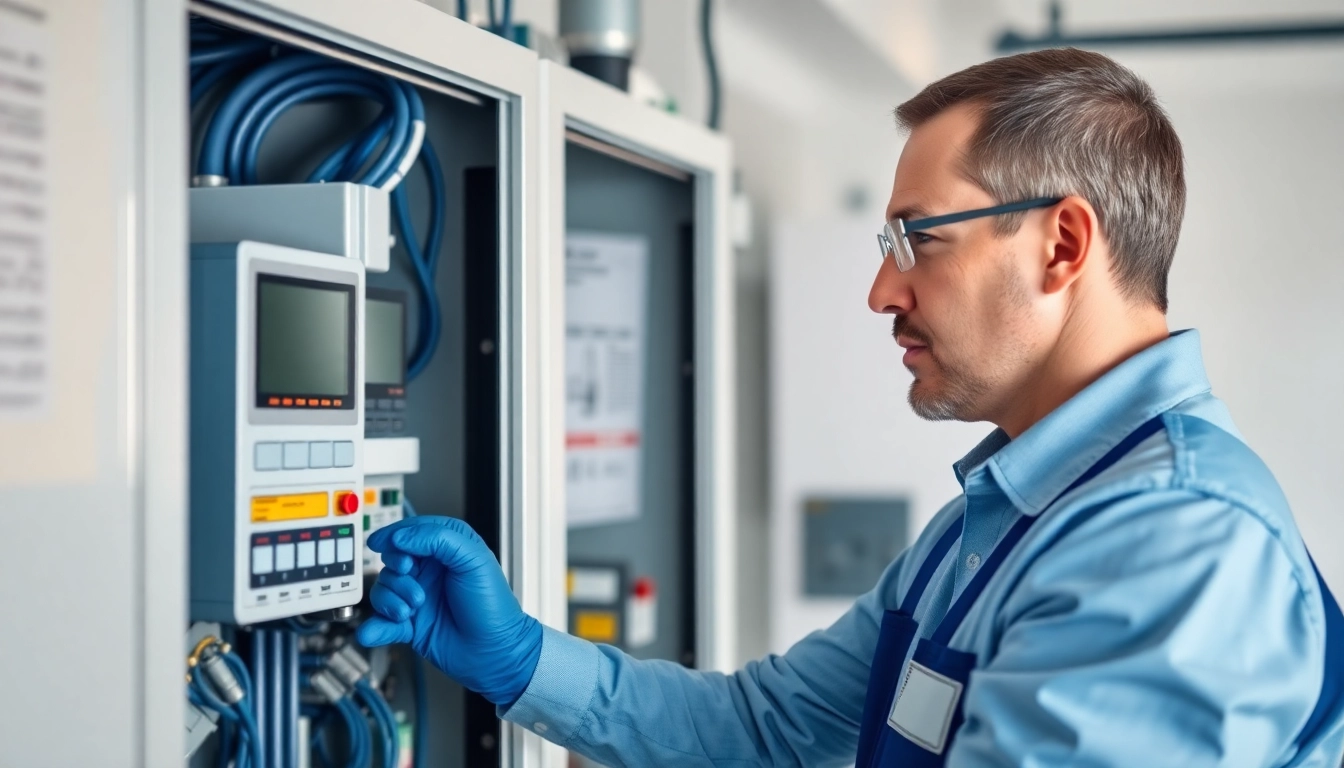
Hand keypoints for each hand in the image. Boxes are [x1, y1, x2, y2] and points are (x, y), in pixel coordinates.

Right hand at [356, 516, 542, 706]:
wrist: (494, 651)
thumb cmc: (492, 604)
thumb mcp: (473, 560)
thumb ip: (438, 539)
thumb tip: (401, 536)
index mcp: (447, 549)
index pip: (412, 532)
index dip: (394, 536)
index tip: (381, 543)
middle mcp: (429, 571)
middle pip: (392, 561)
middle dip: (396, 570)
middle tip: (409, 574)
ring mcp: (417, 598)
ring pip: (384, 589)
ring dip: (391, 599)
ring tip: (412, 610)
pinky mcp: (410, 624)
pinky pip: (381, 622)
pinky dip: (376, 627)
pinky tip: (376, 632)